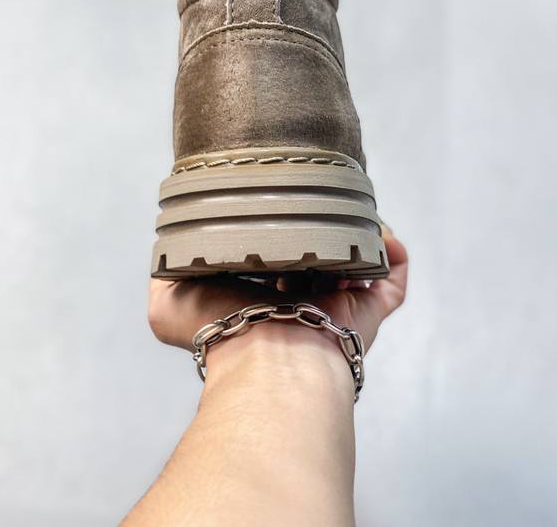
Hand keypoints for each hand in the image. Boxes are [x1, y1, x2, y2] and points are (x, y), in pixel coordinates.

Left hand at [148, 227, 407, 354]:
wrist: (268, 359)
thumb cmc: (220, 334)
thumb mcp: (169, 303)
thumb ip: (164, 273)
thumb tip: (167, 252)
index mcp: (263, 293)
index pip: (274, 254)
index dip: (277, 227)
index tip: (278, 201)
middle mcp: (303, 298)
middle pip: (319, 252)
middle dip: (321, 225)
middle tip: (318, 197)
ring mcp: (339, 304)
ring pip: (356, 259)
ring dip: (355, 231)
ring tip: (347, 206)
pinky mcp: (368, 309)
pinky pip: (392, 277)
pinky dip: (392, 252)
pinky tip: (379, 232)